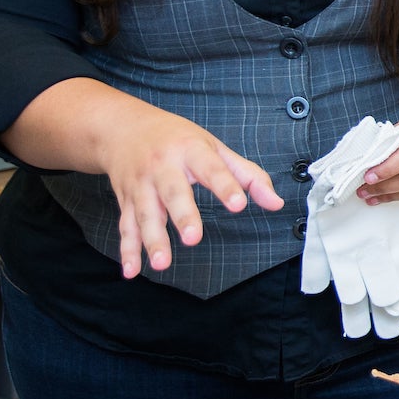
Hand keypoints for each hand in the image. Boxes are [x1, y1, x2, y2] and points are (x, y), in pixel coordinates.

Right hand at [96, 100, 282, 277]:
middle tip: (192, 238)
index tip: (238, 204)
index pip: (211, 168)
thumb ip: (247, 175)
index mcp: (190, 150)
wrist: (122, 127)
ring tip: (161, 263)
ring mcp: (141, 184)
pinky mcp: (125, 200)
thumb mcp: (214, 147)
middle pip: (173, 192)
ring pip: (146, 213)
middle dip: (182, 216)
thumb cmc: (176, 139)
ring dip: (152, 240)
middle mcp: (162, 167)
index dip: (225, 186)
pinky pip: (126, 227)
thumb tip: (276, 203)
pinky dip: (127, 249)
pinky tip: (131, 270)